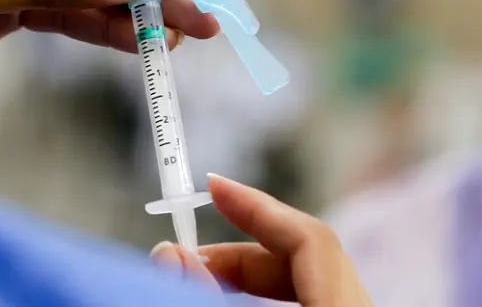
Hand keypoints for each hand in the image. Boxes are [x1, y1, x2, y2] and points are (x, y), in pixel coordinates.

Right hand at [150, 175, 371, 306]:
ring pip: (305, 286)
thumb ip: (204, 295)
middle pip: (307, 260)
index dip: (257, 206)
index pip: (311, 239)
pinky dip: (267, 303)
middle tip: (187, 256)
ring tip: (198, 283)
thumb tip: (169, 252)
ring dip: (248, 281)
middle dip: (241, 252)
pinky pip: (311, 306)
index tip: (211, 187)